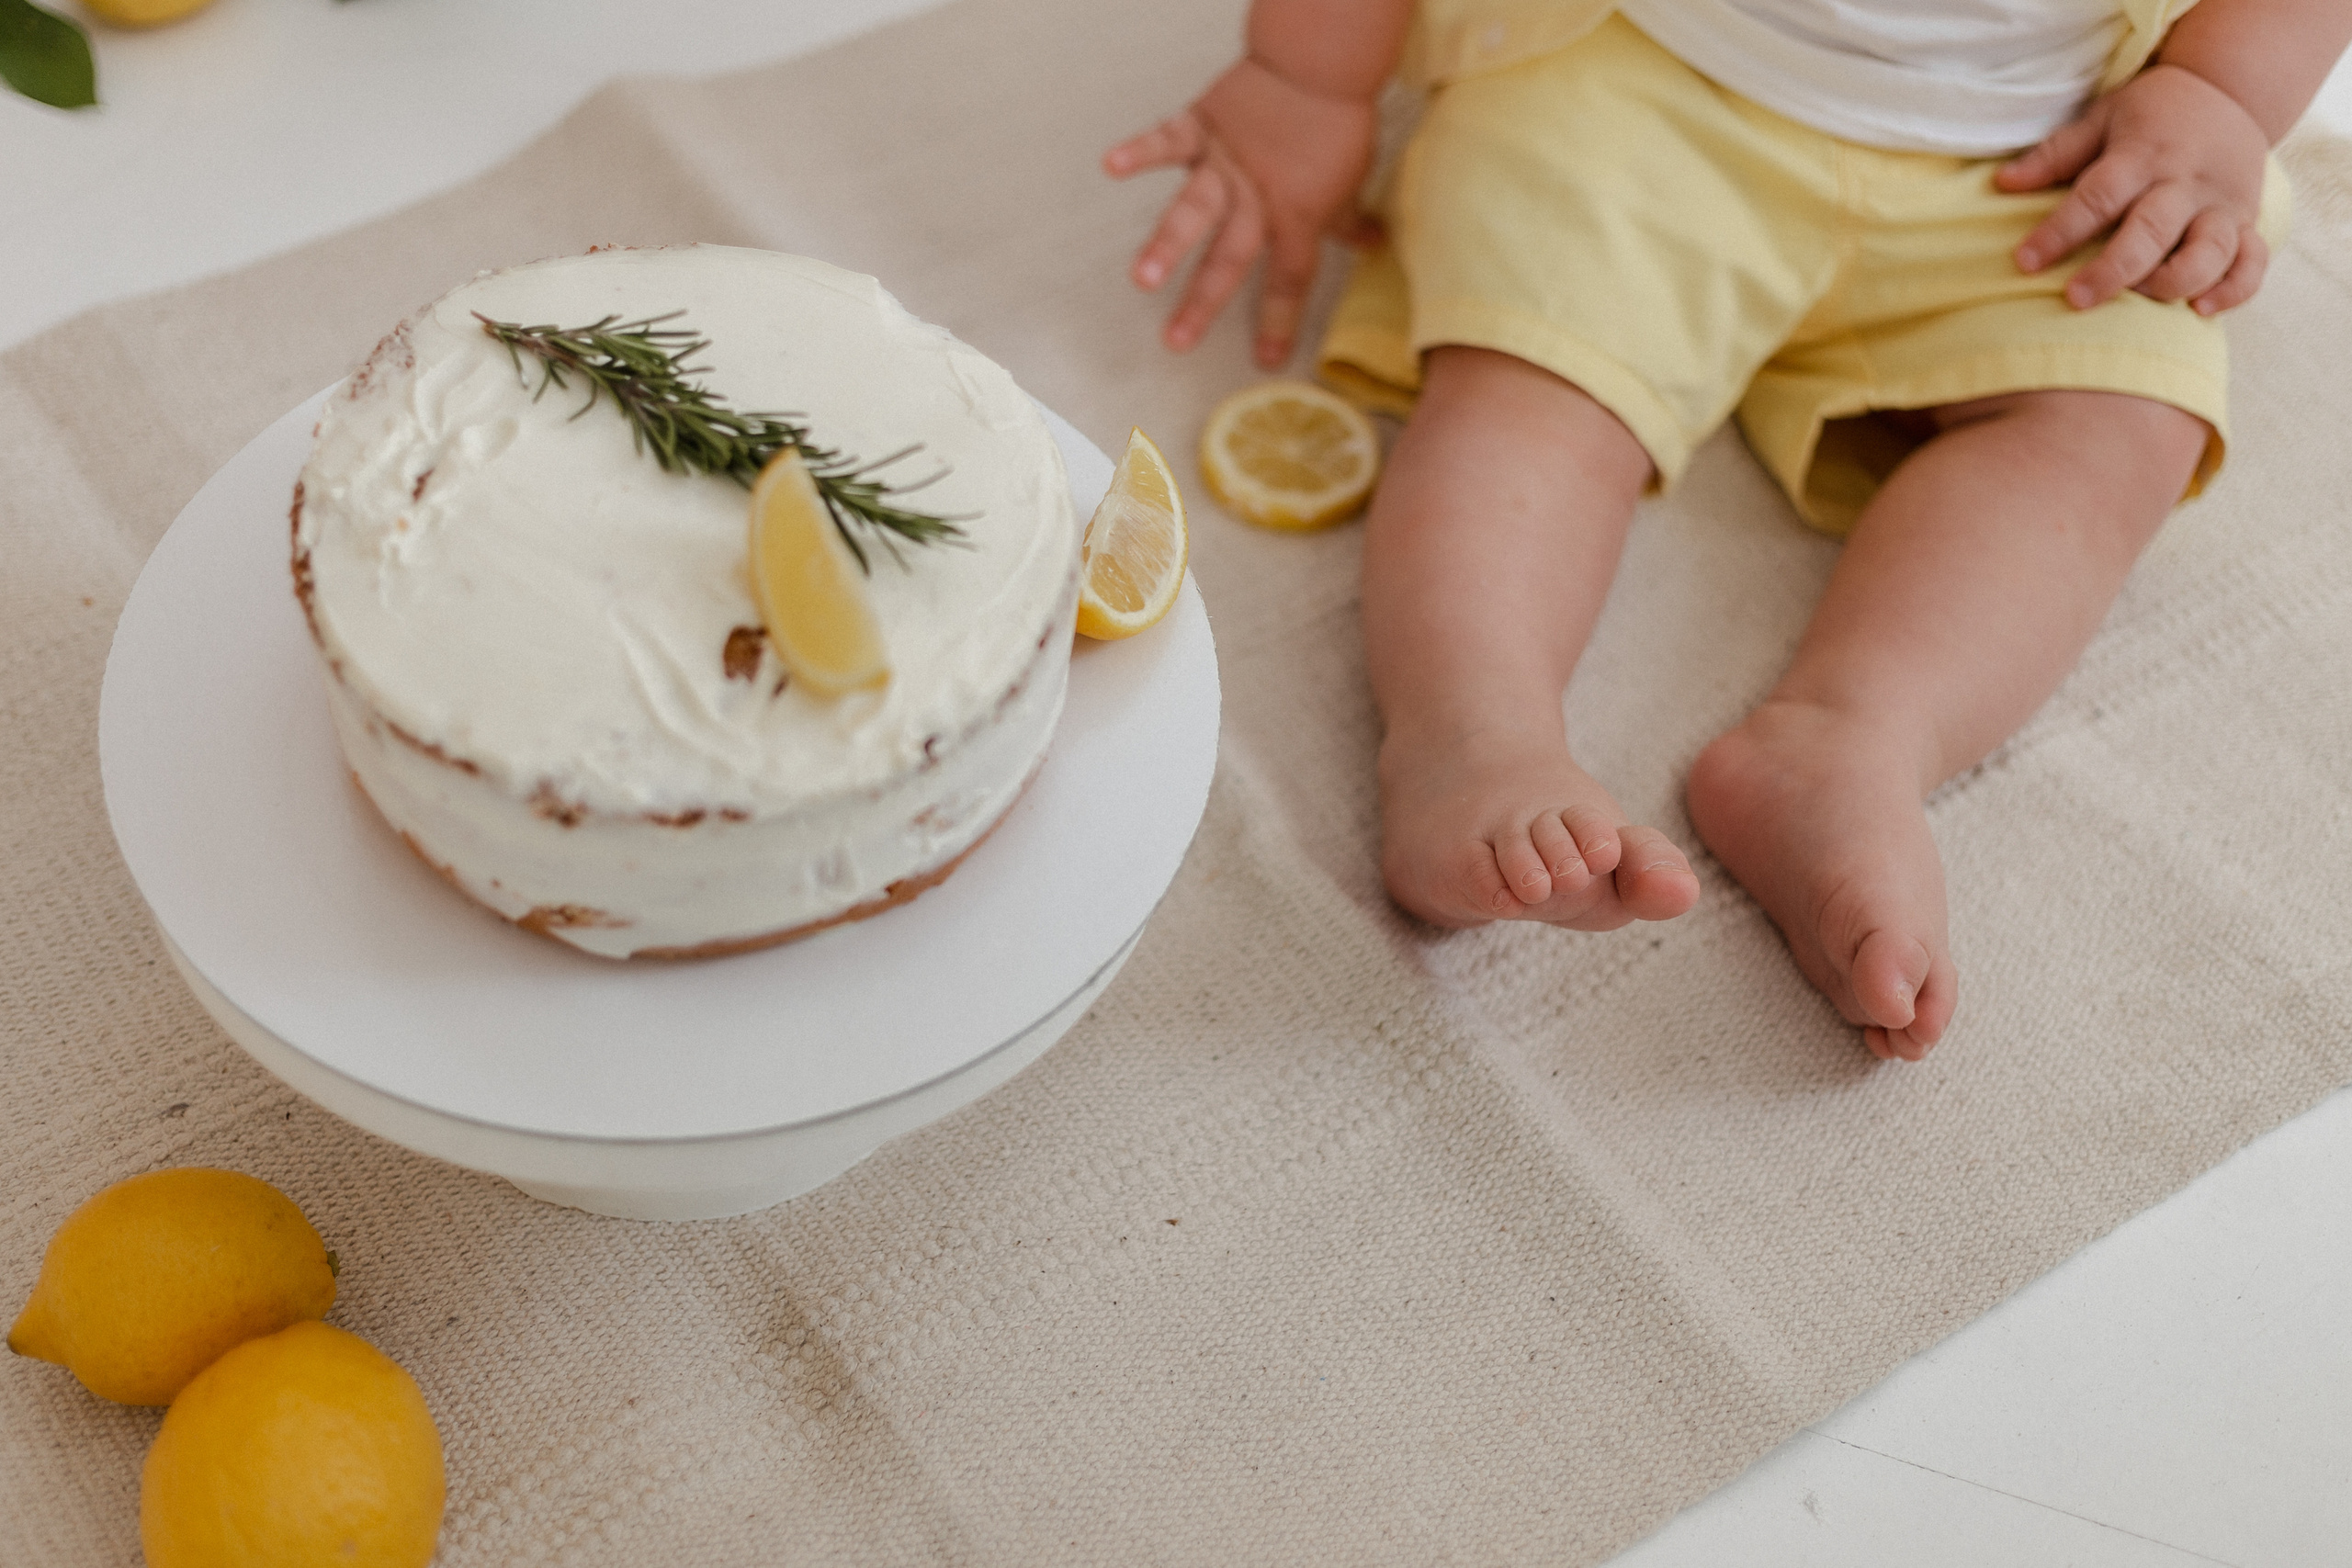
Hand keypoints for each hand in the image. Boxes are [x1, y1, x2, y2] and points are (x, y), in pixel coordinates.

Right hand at [1104, 56, 1381, 365]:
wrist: (1318, 63)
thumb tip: (1370, 245)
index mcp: (1297, 215)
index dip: (1280, 320)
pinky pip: (1168, 139)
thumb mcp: (1351, 179)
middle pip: (1230, 258)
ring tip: (1142, 277)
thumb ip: (1347, 219)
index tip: (1266, 360)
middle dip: (1202, 302)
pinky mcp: (1203, 127)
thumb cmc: (1337, 123)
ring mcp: (1225, 163)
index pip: (1290, 277)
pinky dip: (1140, 150)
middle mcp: (1257, 197)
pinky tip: (1112, 165)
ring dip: (1167, 244)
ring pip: (1195, 210)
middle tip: (1175, 341)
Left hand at [1998, 64, 2269, 315]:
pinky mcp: (2249, 222)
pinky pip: (2251, 263)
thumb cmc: (2151, 114)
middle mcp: (2183, 183)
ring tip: (2137, 300)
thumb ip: (2055, 154)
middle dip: (2113, 269)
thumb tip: (2001, 182)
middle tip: (2075, 298)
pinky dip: (2233, 290)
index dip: (2060, 231)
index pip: (2098, 196)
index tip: (2024, 262)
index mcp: (2141, 156)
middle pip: (2152, 230)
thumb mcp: (2102, 118)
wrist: (2229, 90)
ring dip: (2174, 282)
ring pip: (2208, 251)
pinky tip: (2199, 311)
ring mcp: (2221, 205)